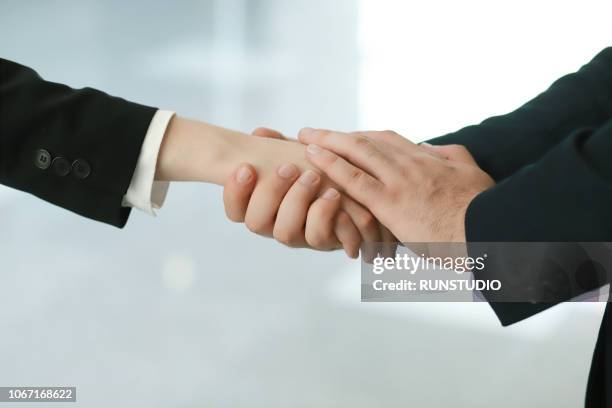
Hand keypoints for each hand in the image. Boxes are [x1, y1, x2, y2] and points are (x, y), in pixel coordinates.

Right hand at [222, 127, 396, 258]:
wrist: (367, 197)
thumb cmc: (328, 175)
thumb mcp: (305, 158)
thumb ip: (282, 148)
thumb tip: (260, 133)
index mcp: (266, 207)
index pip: (235, 210)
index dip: (235, 192)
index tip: (247, 167)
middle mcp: (280, 225)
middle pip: (256, 222)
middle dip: (270, 192)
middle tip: (289, 167)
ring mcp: (303, 237)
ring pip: (285, 234)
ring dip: (297, 201)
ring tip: (315, 177)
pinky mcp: (329, 242)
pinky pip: (320, 238)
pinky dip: (326, 215)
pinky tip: (334, 195)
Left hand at [298, 128, 494, 241]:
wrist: (493, 231)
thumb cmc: (484, 209)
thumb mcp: (472, 172)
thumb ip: (451, 155)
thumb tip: (432, 147)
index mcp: (427, 158)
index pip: (386, 140)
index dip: (361, 137)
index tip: (344, 136)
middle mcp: (409, 164)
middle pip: (366, 142)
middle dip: (337, 136)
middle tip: (313, 133)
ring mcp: (399, 181)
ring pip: (357, 153)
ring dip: (327, 143)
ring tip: (305, 138)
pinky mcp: (391, 202)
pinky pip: (354, 180)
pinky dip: (332, 166)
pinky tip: (313, 158)